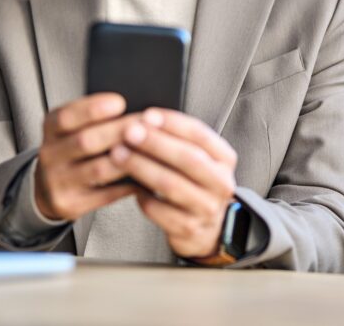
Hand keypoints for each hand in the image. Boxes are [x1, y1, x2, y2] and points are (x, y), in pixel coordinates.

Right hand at [34, 92, 140, 220]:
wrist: (50, 187)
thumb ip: (95, 118)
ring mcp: (58, 182)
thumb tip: (133, 112)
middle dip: (119, 131)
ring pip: (98, 170)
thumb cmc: (73, 148)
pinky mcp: (71, 204)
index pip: (66, 116)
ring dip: (129, 158)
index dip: (93, 109)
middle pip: (86, 142)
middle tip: (146, 125)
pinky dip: (129, 184)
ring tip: (150, 150)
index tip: (120, 102)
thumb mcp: (73, 127)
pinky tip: (146, 176)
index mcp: (51, 129)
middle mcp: (50, 155)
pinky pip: (106, 194)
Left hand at [110, 109, 237, 258]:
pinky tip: (131, 187)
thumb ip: (179, 140)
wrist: (206, 228)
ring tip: (119, 154)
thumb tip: (146, 120)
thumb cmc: (195, 184)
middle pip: (188, 159)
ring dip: (141, 167)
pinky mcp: (189, 228)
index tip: (148, 115)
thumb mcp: (199, 159)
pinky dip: (142, 196)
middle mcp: (221, 183)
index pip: (200, 135)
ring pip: (171, 184)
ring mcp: (207, 208)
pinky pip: (159, 210)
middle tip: (129, 132)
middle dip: (155, 143)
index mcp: (224, 159)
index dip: (173, 123)